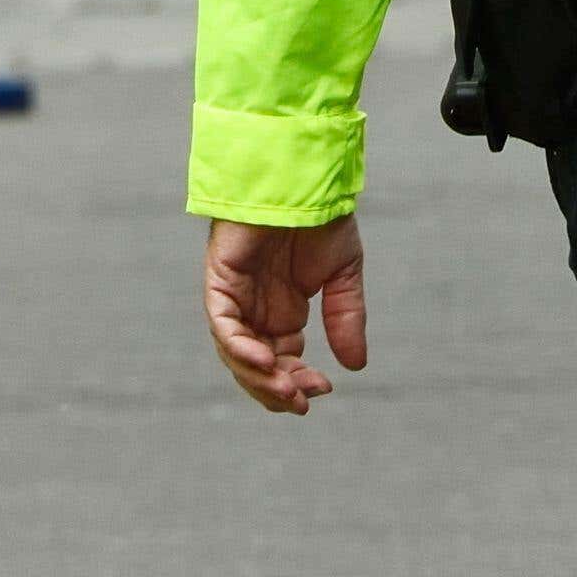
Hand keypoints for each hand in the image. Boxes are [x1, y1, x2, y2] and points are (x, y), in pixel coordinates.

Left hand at [203, 217, 367, 414]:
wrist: (303, 176)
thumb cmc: (321, 216)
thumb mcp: (342, 275)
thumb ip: (345, 318)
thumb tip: (355, 366)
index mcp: (282, 310)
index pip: (282, 360)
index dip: (298, 381)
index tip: (323, 389)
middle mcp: (256, 307)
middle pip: (255, 364)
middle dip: (277, 389)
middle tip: (302, 400)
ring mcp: (236, 293)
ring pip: (235, 351)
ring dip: (258, 377)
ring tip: (287, 391)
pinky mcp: (220, 277)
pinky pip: (222, 321)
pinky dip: (238, 346)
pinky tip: (262, 361)